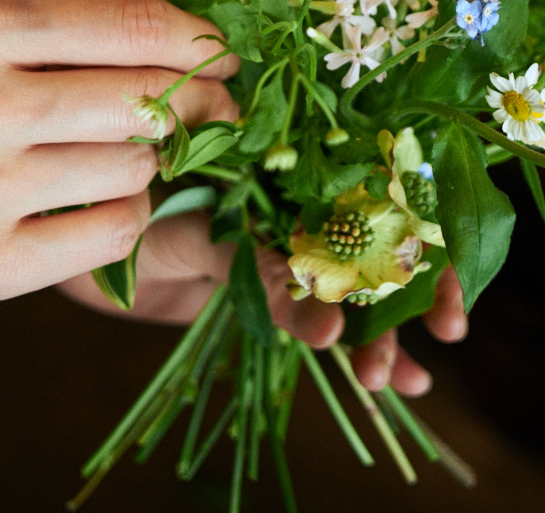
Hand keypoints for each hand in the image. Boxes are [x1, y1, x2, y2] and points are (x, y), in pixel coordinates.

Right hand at [0, 0, 238, 304]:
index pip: (136, 26)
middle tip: (216, 111)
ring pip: (138, 169)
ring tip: (119, 155)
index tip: (227, 56)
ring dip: (148, 163)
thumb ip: (71, 32)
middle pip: (151, 101)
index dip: (203, 43)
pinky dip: (122, 215)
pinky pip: (114, 232)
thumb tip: (199, 47)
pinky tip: (92, 201)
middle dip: (203, 106)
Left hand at [59, 211, 466, 395]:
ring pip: (364, 288)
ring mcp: (299, 250)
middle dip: (424, 282)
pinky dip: (362, 351)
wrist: (97, 250)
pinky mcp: (280, 295)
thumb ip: (255, 257)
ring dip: (390, 329)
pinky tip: (393, 385)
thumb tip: (317, 297)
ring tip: (396, 376)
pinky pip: (330, 322)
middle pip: (389, 235)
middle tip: (446, 326)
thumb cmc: (140, 209)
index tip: (448, 259)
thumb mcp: (199, 229)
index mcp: (300, 160)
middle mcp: (309, 200)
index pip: (381, 181)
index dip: (424, 218)